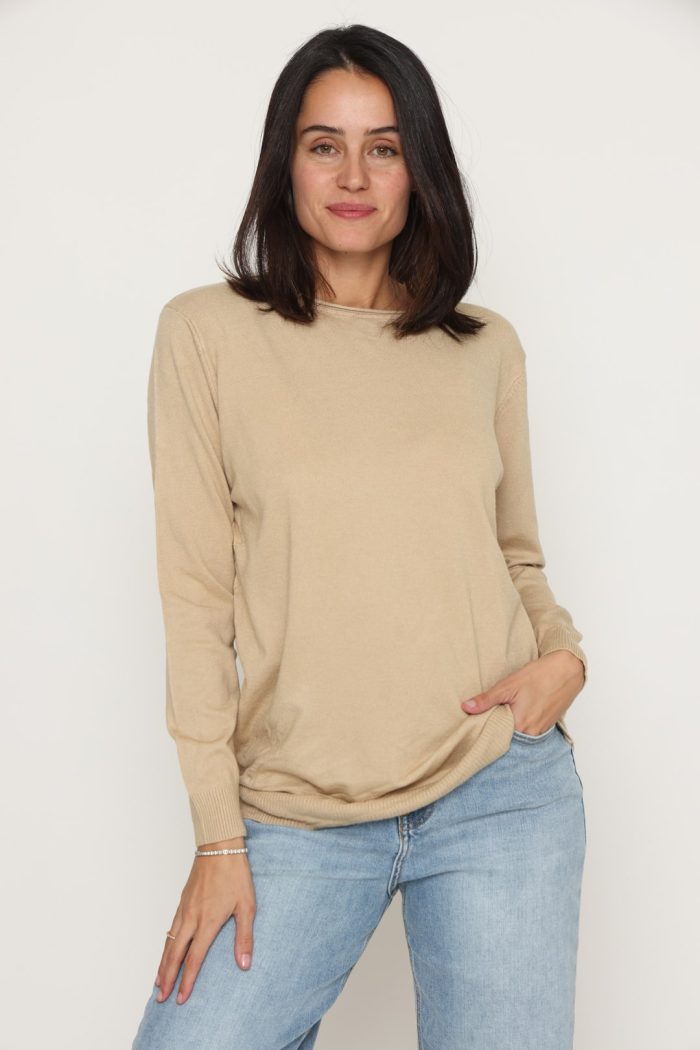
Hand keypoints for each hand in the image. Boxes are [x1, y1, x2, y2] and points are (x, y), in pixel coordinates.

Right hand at [155, 836, 255, 1005]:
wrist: (219, 846)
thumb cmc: (235, 875)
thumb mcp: (247, 906)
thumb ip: (244, 937)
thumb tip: (244, 964)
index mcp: (207, 922)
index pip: (194, 959)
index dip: (187, 981)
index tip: (182, 998)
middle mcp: (191, 918)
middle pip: (175, 955)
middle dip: (167, 978)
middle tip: (161, 998)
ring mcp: (184, 909)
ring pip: (169, 942)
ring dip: (163, 964)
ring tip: (158, 982)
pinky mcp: (182, 901)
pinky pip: (170, 929)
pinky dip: (165, 945)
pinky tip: (165, 951)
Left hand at [460, 650, 584, 734]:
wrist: (567, 670)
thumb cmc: (539, 675)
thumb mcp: (508, 685)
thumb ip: (487, 700)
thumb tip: (466, 707)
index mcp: (520, 725)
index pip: (496, 736)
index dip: (485, 730)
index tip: (476, 724)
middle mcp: (531, 733)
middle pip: (507, 737)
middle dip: (497, 728)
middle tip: (488, 716)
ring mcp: (541, 731)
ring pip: (518, 733)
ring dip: (510, 726)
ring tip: (503, 712)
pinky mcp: (547, 726)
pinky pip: (529, 730)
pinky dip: (522, 723)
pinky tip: (518, 711)